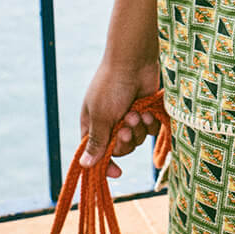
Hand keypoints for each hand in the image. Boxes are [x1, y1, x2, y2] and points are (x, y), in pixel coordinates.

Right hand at [79, 56, 161, 178]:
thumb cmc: (111, 86)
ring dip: (138, 128)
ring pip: (137, 140)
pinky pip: (150, 129)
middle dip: (126, 140)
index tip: (117, 172)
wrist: (134, 61)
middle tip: (126, 126)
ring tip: (137, 112)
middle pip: (120, 149)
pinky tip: (147, 111)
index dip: (106, 165)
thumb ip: (96, 142)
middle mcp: (111, 123)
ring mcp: (129, 117)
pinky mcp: (145, 111)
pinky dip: (150, 122)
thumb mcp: (100, 116)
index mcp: (93, 125)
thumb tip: (84, 165)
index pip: (97, 154)